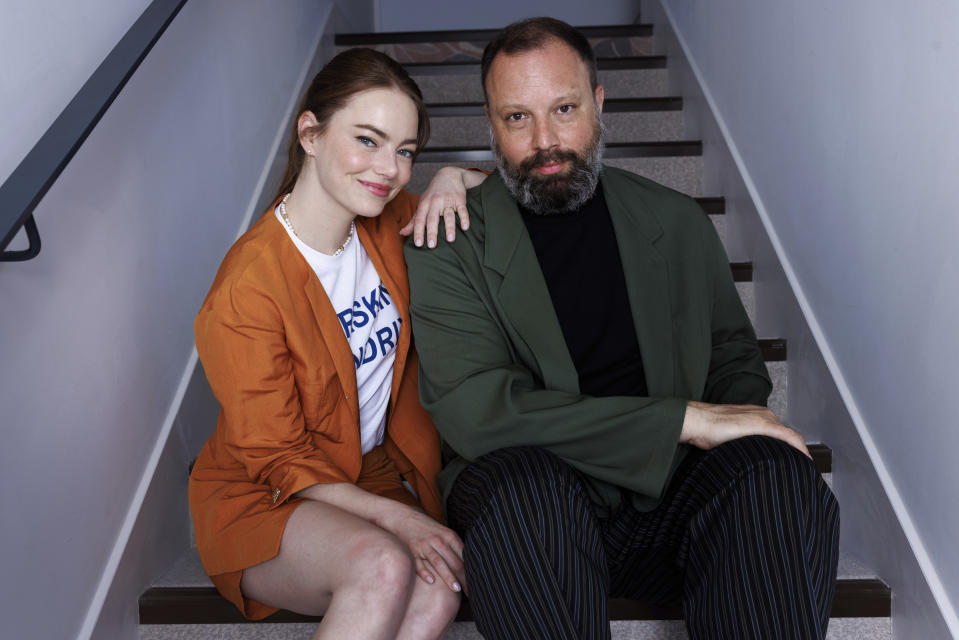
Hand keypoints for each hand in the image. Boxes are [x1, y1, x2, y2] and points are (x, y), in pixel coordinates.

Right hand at [379, 505, 466, 592]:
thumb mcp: (444, 532)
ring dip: (448, 577)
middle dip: (463, 578)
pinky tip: (431, 581)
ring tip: (456, 589)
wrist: (404, 517)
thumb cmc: (427, 529)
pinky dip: (425, 572)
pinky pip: (419, 564)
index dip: (471, 572)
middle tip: (471, 592)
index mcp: (449, 536)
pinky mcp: (411, 551)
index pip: (464, 557)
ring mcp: (424, 546)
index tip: (476, 584)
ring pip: (438, 563)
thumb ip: (455, 546)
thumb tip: (469, 565)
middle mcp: (437, 540)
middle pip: (454, 561)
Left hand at [400, 166, 481, 247]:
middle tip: (432, 246)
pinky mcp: (460, 199)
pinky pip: (462, 210)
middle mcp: (435, 202)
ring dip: (450, 228)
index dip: (418, 232)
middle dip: (432, 232)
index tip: (418, 244)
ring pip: (448, 215)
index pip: (419, 220)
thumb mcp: (422, 204)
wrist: (449, 174)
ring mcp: (448, 200)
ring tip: (450, 240)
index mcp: (424, 204)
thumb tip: (402, 233)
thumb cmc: (433, 193)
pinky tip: (465, 227)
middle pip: (433, 219)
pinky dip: (464, 218)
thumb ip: (414, 220)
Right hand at [680, 401, 810, 457]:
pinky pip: (790, 437)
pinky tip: (806, 460)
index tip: (792, 462)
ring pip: (791, 437)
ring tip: (803, 468)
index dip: (788, 448)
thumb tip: (745, 462)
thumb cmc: (706, 430)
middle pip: (787, 435)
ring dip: (799, 452)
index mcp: (755, 415)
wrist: (697, 421)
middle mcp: (764, 414)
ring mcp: (765, 418)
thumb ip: (740, 444)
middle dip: (795, 452)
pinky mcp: (764, 425)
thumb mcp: (727, 438)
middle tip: (800, 469)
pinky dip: (800, 449)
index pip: (779, 433)